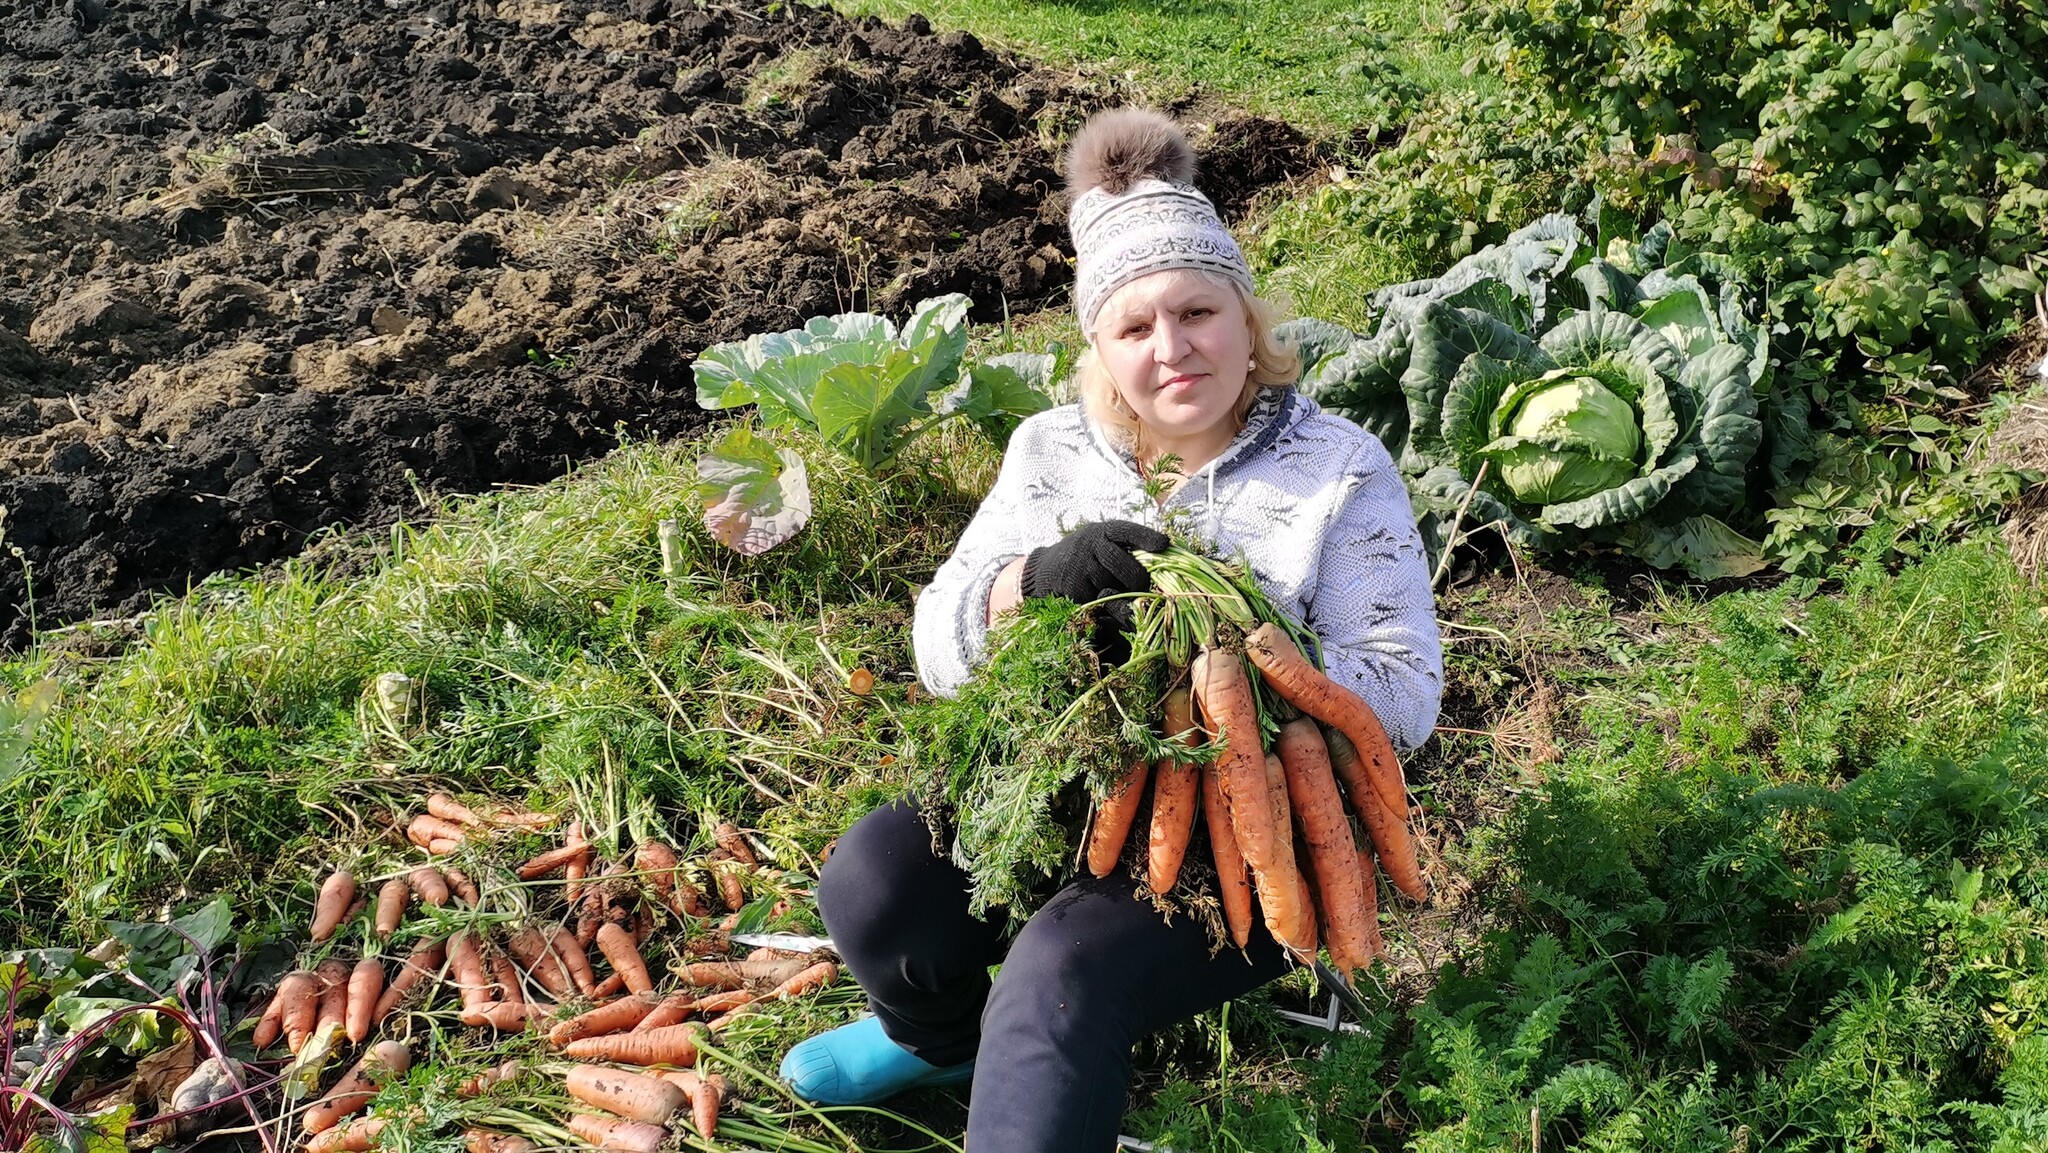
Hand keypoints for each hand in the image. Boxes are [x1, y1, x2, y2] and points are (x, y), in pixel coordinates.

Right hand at [1021, 520, 1168, 664]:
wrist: (1043, 571)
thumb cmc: (1081, 559)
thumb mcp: (1098, 544)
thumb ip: (1121, 549)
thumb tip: (1158, 559)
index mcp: (1101, 531)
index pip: (1127, 530)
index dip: (1146, 537)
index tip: (1164, 544)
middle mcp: (1091, 544)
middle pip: (1127, 568)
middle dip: (1140, 584)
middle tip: (1144, 591)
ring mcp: (1081, 566)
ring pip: (1115, 587)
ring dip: (1119, 596)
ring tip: (1114, 594)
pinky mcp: (1074, 587)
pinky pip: (1099, 600)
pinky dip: (1103, 604)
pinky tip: (1097, 599)